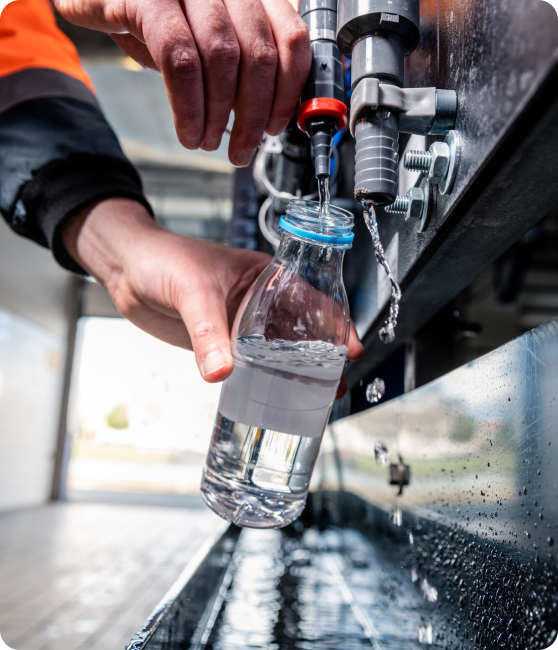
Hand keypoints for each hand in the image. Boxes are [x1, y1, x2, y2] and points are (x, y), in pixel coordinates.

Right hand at [53, 0, 310, 165]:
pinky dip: (188, 107)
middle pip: (260, 54)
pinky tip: (188, 131)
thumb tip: (261, 114)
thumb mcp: (202, 38)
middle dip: (253, 115)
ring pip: (224, 58)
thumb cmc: (147, 13)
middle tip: (242, 149)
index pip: (291, 37)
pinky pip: (180, 60)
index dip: (288, 90)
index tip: (274, 125)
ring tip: (208, 141)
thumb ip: (237, 66)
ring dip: (219, 115)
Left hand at [62, 199, 363, 390]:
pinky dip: (264, 381)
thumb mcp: (192, 290)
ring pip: (278, 352)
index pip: (312, 299)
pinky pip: (250, 364)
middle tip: (334, 387)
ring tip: (313, 401)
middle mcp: (259, 302)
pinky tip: (272, 398)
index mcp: (265, 276)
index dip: (336, 324)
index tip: (351, 350)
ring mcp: (242, 324)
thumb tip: (221, 372)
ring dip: (296, 374)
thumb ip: (207, 332)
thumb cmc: (162, 259)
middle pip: (301, 332)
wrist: (126, 270)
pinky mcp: (221, 343)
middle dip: (321, 359)